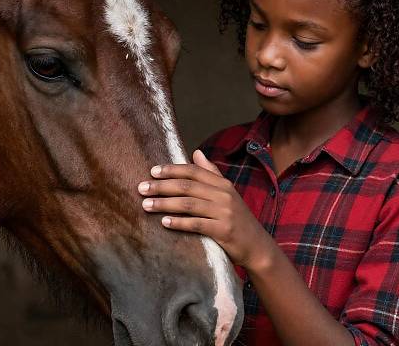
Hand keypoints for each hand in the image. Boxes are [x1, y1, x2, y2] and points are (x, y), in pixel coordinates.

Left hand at [137, 149, 274, 268]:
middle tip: (141, 188)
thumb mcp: (227, 193)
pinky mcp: (223, 231)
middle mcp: (224, 195)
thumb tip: (196, 152)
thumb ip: (211, 173)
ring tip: (146, 205)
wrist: (257, 246)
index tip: (153, 171)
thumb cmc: (237, 218)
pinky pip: (196, 224)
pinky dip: (179, 222)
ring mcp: (224, 212)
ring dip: (164, 204)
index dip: (172, 169)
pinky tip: (164, 222)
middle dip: (161, 186)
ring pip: (188, 204)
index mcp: (223, 184)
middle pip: (187, 186)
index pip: (193, 171)